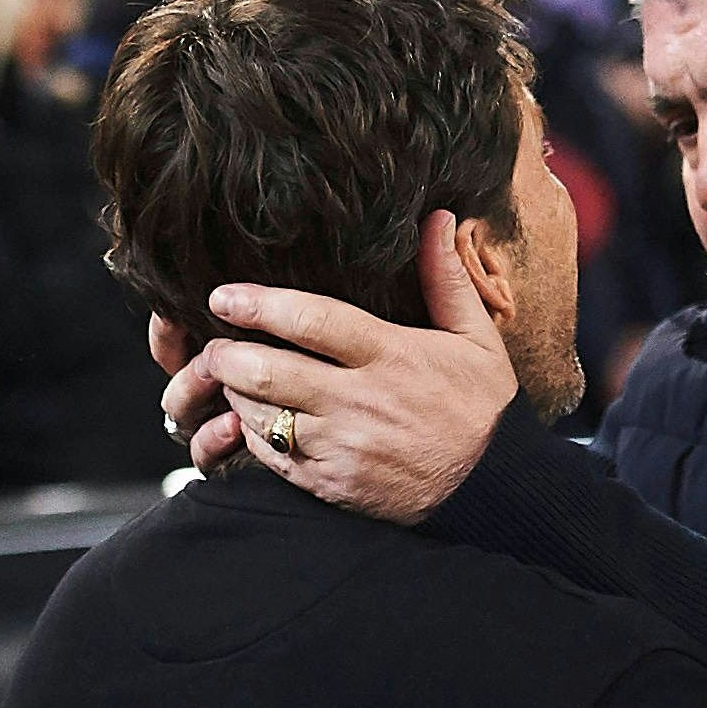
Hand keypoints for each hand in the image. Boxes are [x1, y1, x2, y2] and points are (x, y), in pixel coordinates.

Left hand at [174, 212, 518, 522]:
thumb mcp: (478, 339)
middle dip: (226, 354)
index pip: (311, 321)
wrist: (493, 489)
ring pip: (260, 415)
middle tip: (214, 342)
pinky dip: (252, 435)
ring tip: (230, 377)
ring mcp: (341, 447)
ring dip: (235, 394)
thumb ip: (447, 279)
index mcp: (391, 356)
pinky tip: (254, 418)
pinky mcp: (331, 484)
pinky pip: (271, 456)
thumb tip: (438, 218)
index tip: (225, 296)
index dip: (259, 305)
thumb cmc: (482, 408)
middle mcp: (359, 402)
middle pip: (269, 372)